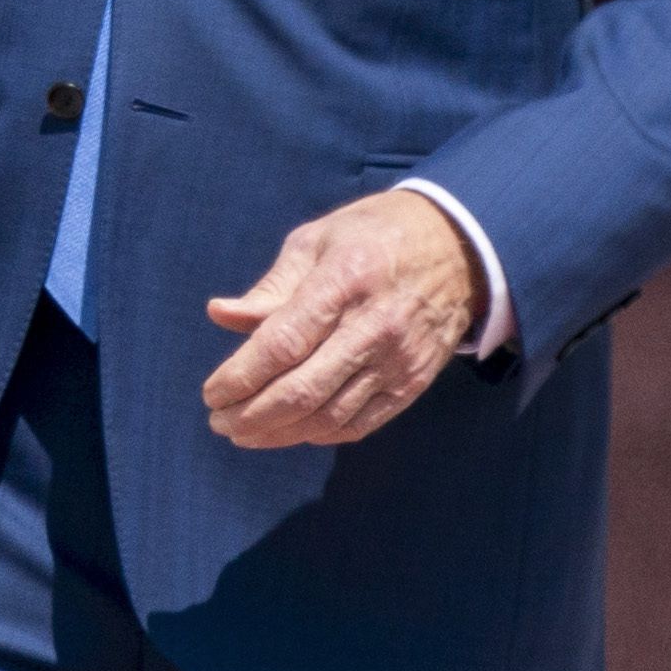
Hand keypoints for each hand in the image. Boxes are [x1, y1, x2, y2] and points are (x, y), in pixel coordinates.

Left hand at [203, 186, 482, 449]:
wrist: (459, 248)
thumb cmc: (375, 236)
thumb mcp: (317, 241)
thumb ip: (271, 287)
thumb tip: (221, 315)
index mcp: (343, 281)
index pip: (282, 344)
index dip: (240, 376)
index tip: (212, 393)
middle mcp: (373, 326)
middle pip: (302, 390)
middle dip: (251, 415)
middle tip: (219, 422)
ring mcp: (397, 360)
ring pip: (329, 416)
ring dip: (279, 433)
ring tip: (244, 433)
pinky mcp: (413, 383)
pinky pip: (360, 424)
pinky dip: (320, 434)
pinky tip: (293, 431)